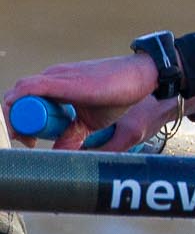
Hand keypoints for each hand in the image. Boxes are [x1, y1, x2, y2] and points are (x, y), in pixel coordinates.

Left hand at [2, 54, 164, 150]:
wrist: (141, 77)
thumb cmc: (122, 95)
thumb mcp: (92, 122)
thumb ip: (74, 137)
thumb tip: (60, 157)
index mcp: (56, 87)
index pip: (25, 103)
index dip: (21, 123)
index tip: (29, 142)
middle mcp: (49, 78)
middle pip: (16, 101)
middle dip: (14, 123)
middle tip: (27, 143)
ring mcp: (52, 77)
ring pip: (15, 96)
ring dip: (13, 119)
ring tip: (24, 139)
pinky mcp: (57, 80)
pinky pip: (24, 92)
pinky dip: (15, 110)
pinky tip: (19, 127)